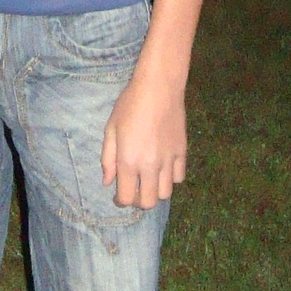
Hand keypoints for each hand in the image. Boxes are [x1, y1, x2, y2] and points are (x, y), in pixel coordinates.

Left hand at [101, 69, 186, 209]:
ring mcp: (169, 160)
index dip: (120, 201)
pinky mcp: (182, 152)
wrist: (158, 88)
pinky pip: (179, 177)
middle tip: (133, 190)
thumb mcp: (111, 129)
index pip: (126, 197)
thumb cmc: (129, 105)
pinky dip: (170, 178)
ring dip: (154, 192)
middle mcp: (150, 166)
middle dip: (138, 201)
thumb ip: (108, 158)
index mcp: (129, 161)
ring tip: (148, 180)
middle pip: (148, 202)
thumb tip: (108, 182)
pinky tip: (163, 168)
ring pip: (165, 194)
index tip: (118, 197)